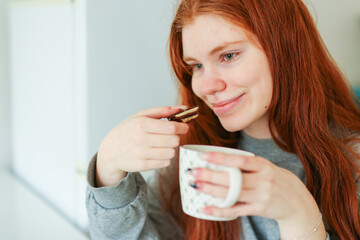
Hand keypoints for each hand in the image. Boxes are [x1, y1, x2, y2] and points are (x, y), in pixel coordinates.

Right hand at [96, 106, 188, 186]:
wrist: (110, 151)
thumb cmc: (128, 131)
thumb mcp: (141, 116)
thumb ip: (163, 111)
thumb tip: (183, 108)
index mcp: (141, 124)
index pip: (171, 127)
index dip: (183, 127)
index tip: (184, 127)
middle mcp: (140, 139)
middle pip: (174, 141)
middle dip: (176, 138)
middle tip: (171, 136)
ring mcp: (141, 154)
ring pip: (171, 153)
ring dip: (171, 148)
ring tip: (163, 145)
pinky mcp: (142, 165)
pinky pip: (165, 163)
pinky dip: (165, 158)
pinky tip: (157, 153)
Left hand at [189, 152, 325, 238]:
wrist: (297, 202)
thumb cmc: (274, 179)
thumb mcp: (265, 167)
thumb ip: (246, 164)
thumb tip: (217, 159)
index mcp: (264, 165)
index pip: (240, 160)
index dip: (221, 158)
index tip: (203, 155)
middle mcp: (264, 180)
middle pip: (233, 178)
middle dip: (211, 175)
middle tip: (193, 172)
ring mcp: (262, 196)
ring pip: (232, 193)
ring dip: (211, 190)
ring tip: (196, 185)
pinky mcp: (260, 210)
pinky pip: (236, 210)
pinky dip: (220, 210)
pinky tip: (206, 207)